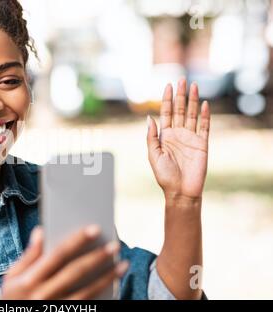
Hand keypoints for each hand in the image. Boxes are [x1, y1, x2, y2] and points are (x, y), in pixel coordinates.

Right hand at [0, 225, 127, 299]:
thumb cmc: (12, 298)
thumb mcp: (12, 277)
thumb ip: (28, 255)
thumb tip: (41, 231)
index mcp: (29, 280)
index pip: (57, 255)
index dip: (77, 241)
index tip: (94, 228)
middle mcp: (42, 295)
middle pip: (75, 272)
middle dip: (97, 258)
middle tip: (115, 245)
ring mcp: (55, 309)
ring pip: (87, 293)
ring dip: (107, 278)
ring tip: (123, 264)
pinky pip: (86, 307)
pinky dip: (101, 295)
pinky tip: (113, 285)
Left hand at [147, 78, 210, 199]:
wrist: (181, 191)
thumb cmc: (164, 176)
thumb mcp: (153, 155)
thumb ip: (151, 137)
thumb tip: (148, 118)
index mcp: (164, 136)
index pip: (166, 113)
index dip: (167, 99)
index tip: (167, 85)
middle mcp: (178, 134)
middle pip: (180, 110)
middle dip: (180, 95)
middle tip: (181, 79)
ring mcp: (190, 138)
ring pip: (192, 115)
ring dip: (193, 100)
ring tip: (193, 86)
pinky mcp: (202, 144)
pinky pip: (204, 127)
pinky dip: (205, 115)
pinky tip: (204, 104)